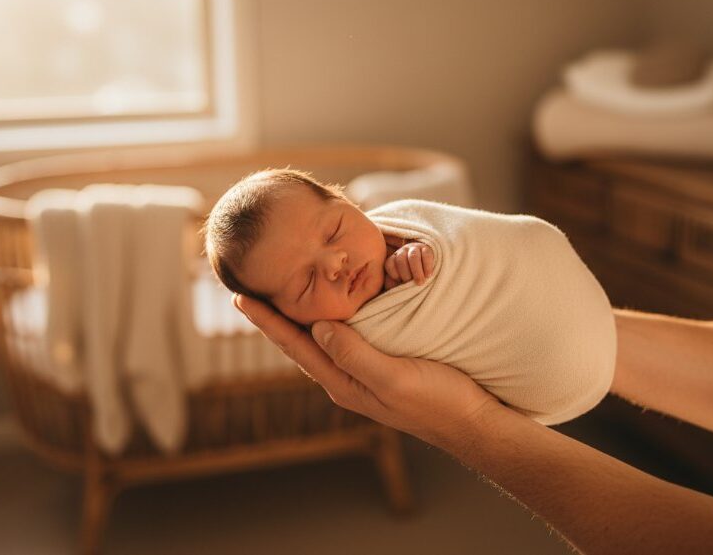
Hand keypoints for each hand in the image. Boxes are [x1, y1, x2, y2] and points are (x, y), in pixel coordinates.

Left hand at [233, 294, 496, 447]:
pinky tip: (330, 309)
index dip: (268, 322)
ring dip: (296, 318)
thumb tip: (318, 327)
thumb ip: (355, 354)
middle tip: (249, 290)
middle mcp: (345, 378)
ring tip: (278, 296)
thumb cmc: (437, 402)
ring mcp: (362, 373)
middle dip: (274, 317)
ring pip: (318, 341)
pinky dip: (327, 320)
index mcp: (342, 383)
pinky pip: (343, 339)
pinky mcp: (381, 365)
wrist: (471, 422)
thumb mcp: (394, 378)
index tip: (240, 297)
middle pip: (299, 343)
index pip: (295, 346)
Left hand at [384, 241, 434, 289]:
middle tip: (411, 284)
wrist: (426, 272)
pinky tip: (428, 275)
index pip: (390, 264)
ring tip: (421, 282)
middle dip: (406, 274)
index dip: (395, 275)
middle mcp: (402, 252)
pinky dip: (427, 266)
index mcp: (393, 259)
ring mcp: (414, 249)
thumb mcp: (399, 282)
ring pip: (413, 256)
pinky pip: (426, 255)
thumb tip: (392, 287)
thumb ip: (393, 284)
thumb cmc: (410, 279)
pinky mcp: (427, 249)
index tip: (401, 283)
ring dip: (417, 271)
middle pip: (401, 260)